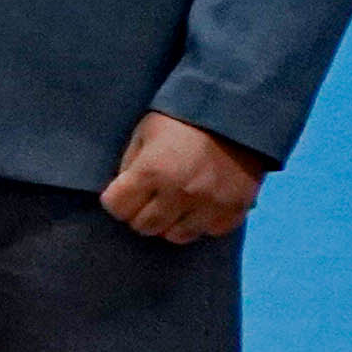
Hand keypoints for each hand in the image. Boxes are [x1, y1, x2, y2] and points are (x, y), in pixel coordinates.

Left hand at [104, 112, 264, 243]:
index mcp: (151, 171)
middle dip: (139, 215)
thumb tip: (122, 191)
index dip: (115, 201)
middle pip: (145, 226)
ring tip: (173, 206)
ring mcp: (208, 205)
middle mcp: (179, 193)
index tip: (122, 194)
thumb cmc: (182, 120)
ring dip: (170, 223)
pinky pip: (209, 231)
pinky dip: (201, 223)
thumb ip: (130, 164)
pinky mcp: (234, 210)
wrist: (236, 115)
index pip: (117, 208)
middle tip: (147, 201)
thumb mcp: (145, 133)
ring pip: (176, 236)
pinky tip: (199, 207)